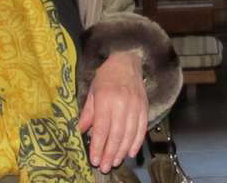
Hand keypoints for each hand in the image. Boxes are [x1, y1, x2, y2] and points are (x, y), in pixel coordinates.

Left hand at [78, 49, 148, 172]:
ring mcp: (135, 106)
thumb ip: (88, 112)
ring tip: (114, 162)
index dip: (97, 146)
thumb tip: (82, 131)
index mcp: (106, 99)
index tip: (94, 160)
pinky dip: (136, 142)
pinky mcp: (144, 107)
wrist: (128, 60)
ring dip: (122, 151)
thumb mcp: (92, 91)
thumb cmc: (107, 76)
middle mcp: (122, 103)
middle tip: (104, 167)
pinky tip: (130, 153)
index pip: (101, 128)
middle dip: (109, 153)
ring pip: (129, 134)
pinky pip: (142, 128)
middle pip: (116, 134)